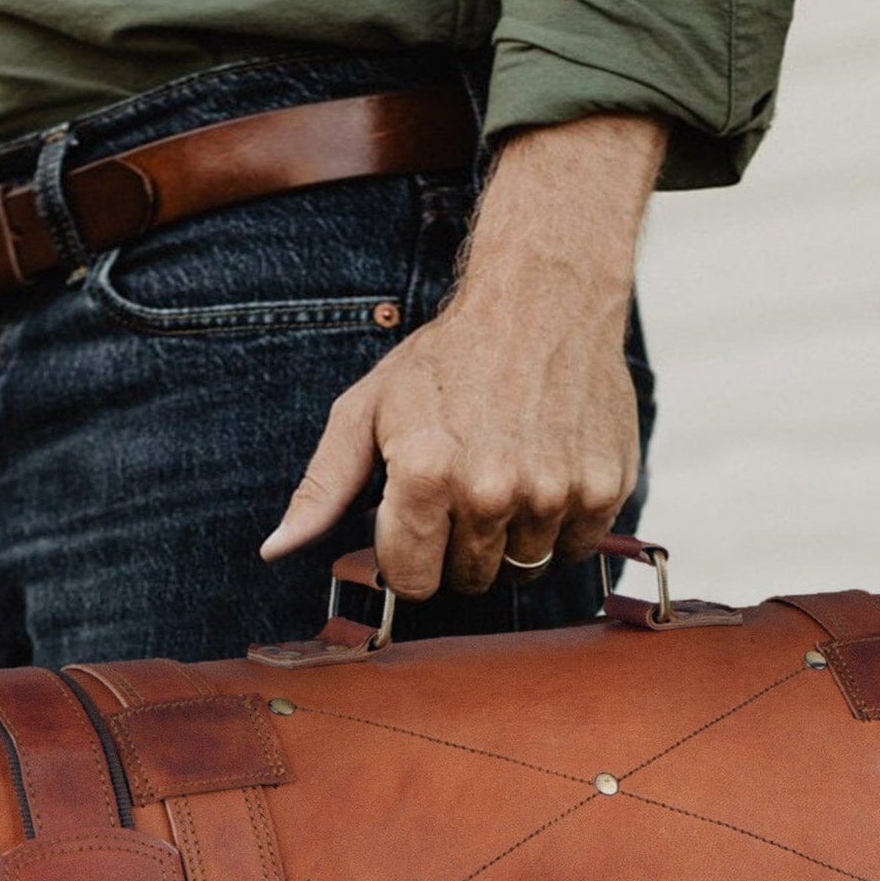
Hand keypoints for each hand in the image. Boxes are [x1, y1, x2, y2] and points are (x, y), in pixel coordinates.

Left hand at [260, 114, 665, 597]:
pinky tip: (547, 471)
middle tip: (465, 485)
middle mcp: (491, 492)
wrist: (544, 298)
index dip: (411, 555)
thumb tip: (276, 549)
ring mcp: (553, 494)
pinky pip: (576, 548)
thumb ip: (321, 487)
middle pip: (470, 580)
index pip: (413, 582)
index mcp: (426, 477)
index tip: (418, 519)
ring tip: (508, 473)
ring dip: (513, 536)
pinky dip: (562, 523)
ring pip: (524, 569)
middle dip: (461, 545)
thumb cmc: (446, 358)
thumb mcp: (367, 409)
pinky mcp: (603, 489)